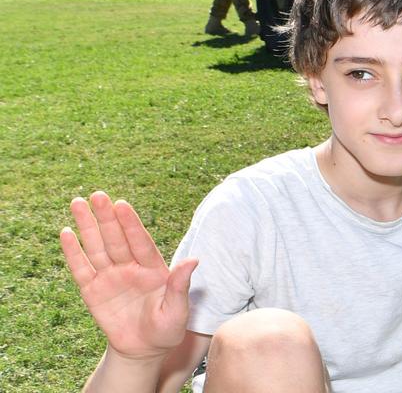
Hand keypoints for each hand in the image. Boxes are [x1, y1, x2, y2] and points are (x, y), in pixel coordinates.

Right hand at [60, 192, 196, 361]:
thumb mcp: (177, 311)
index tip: (122, 204)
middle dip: (106, 217)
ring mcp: (110, 277)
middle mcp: (130, 267)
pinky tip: (66, 233)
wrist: (144, 350)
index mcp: (153, 268)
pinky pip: (81, 269)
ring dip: (87, 226)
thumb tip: (193, 260)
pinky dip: (73, 252)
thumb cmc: (166, 329)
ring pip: (96, 247)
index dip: (131, 223)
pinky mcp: (92, 291)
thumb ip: (180, 286)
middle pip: (116, 238)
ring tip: (78, 203)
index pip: (140, 241)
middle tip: (96, 195)